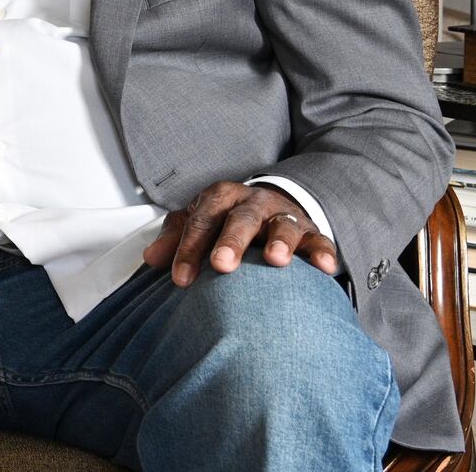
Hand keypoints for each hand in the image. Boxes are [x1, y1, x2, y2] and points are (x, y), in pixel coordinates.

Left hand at [142, 181, 337, 286]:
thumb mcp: (198, 222)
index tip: (180, 279)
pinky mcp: (311, 231)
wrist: (269, 206)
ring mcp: (283, 216)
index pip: (201, 220)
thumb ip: (174, 238)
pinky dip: (323, 252)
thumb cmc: (226, 219)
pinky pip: (320, 241)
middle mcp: (253, 202)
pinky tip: (325, 267)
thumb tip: (150, 259)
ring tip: (276, 260)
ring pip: (283, 225)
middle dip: (231, 241)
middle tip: (221, 265)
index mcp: (221, 197)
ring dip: (280, 241)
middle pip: (241, 219)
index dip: (189, 249)